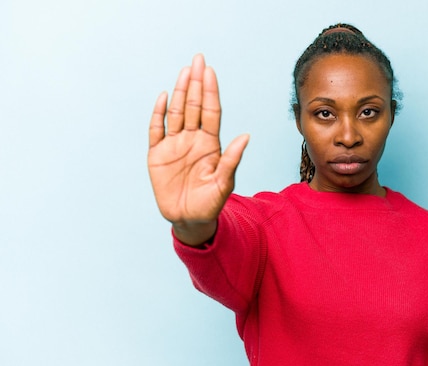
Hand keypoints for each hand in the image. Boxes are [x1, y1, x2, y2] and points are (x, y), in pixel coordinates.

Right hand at [148, 54, 248, 244]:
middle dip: (196, 83)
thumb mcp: (224, 183)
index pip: (211, 112)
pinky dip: (159, 114)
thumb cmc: (210, 203)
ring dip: (180, 92)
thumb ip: (232, 160)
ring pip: (177, 112)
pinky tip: (164, 97)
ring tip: (184, 72)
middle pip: (194, 106)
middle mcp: (193, 140)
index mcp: (210, 144)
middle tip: (198, 60)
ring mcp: (175, 145)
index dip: (210, 91)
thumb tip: (246, 137)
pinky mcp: (157, 155)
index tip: (210, 71)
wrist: (189, 220)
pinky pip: (157, 130)